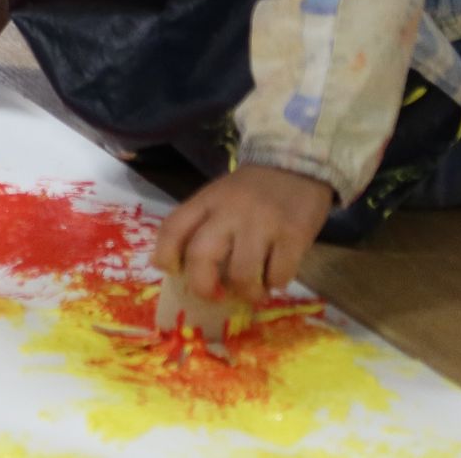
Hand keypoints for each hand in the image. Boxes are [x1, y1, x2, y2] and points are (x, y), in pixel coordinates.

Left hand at [151, 164, 333, 303]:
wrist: (295, 164)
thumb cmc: (252, 189)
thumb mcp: (218, 196)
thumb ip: (200, 224)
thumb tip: (178, 268)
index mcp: (207, 200)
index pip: (173, 228)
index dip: (166, 255)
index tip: (173, 271)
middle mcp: (230, 211)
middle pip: (201, 255)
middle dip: (203, 286)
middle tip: (214, 296)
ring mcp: (262, 223)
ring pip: (242, 273)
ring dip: (246, 292)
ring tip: (252, 290)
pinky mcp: (293, 235)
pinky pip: (278, 275)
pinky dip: (275, 284)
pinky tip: (276, 275)